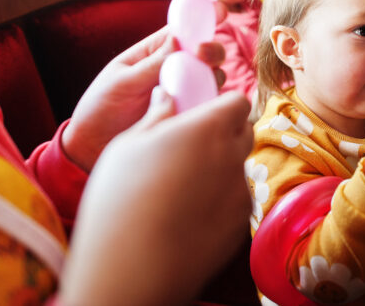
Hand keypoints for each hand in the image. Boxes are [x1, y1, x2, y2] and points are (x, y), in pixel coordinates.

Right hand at [60, 89, 252, 304]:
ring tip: (180, 187)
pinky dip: (219, 200)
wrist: (131, 269)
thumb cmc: (120, 199)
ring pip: (238, 168)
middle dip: (224, 132)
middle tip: (189, 146)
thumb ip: (156, 115)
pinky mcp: (239, 225)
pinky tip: (186, 214)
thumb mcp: (127, 145)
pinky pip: (235, 200)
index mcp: (208, 128)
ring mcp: (239, 193)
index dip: (221, 104)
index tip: (201, 113)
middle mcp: (232, 157)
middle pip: (244, 132)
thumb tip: (167, 95)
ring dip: (220, 167)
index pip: (237, 101)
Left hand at [62, 26, 226, 171]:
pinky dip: (212, 103)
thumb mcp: (121, 81)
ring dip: (213, 76)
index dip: (203, 18)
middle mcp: (175, 68)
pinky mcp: (190, 115)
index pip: (183, 28)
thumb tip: (178, 38)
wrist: (93, 147)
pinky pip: (210, 105)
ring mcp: (185, 91)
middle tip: (203, 54)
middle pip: (206, 52)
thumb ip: (151, 64)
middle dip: (212, 49)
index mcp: (155, 50)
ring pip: (214, 77)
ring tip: (196, 86)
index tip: (220, 12)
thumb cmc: (102, 107)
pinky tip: (200, 108)